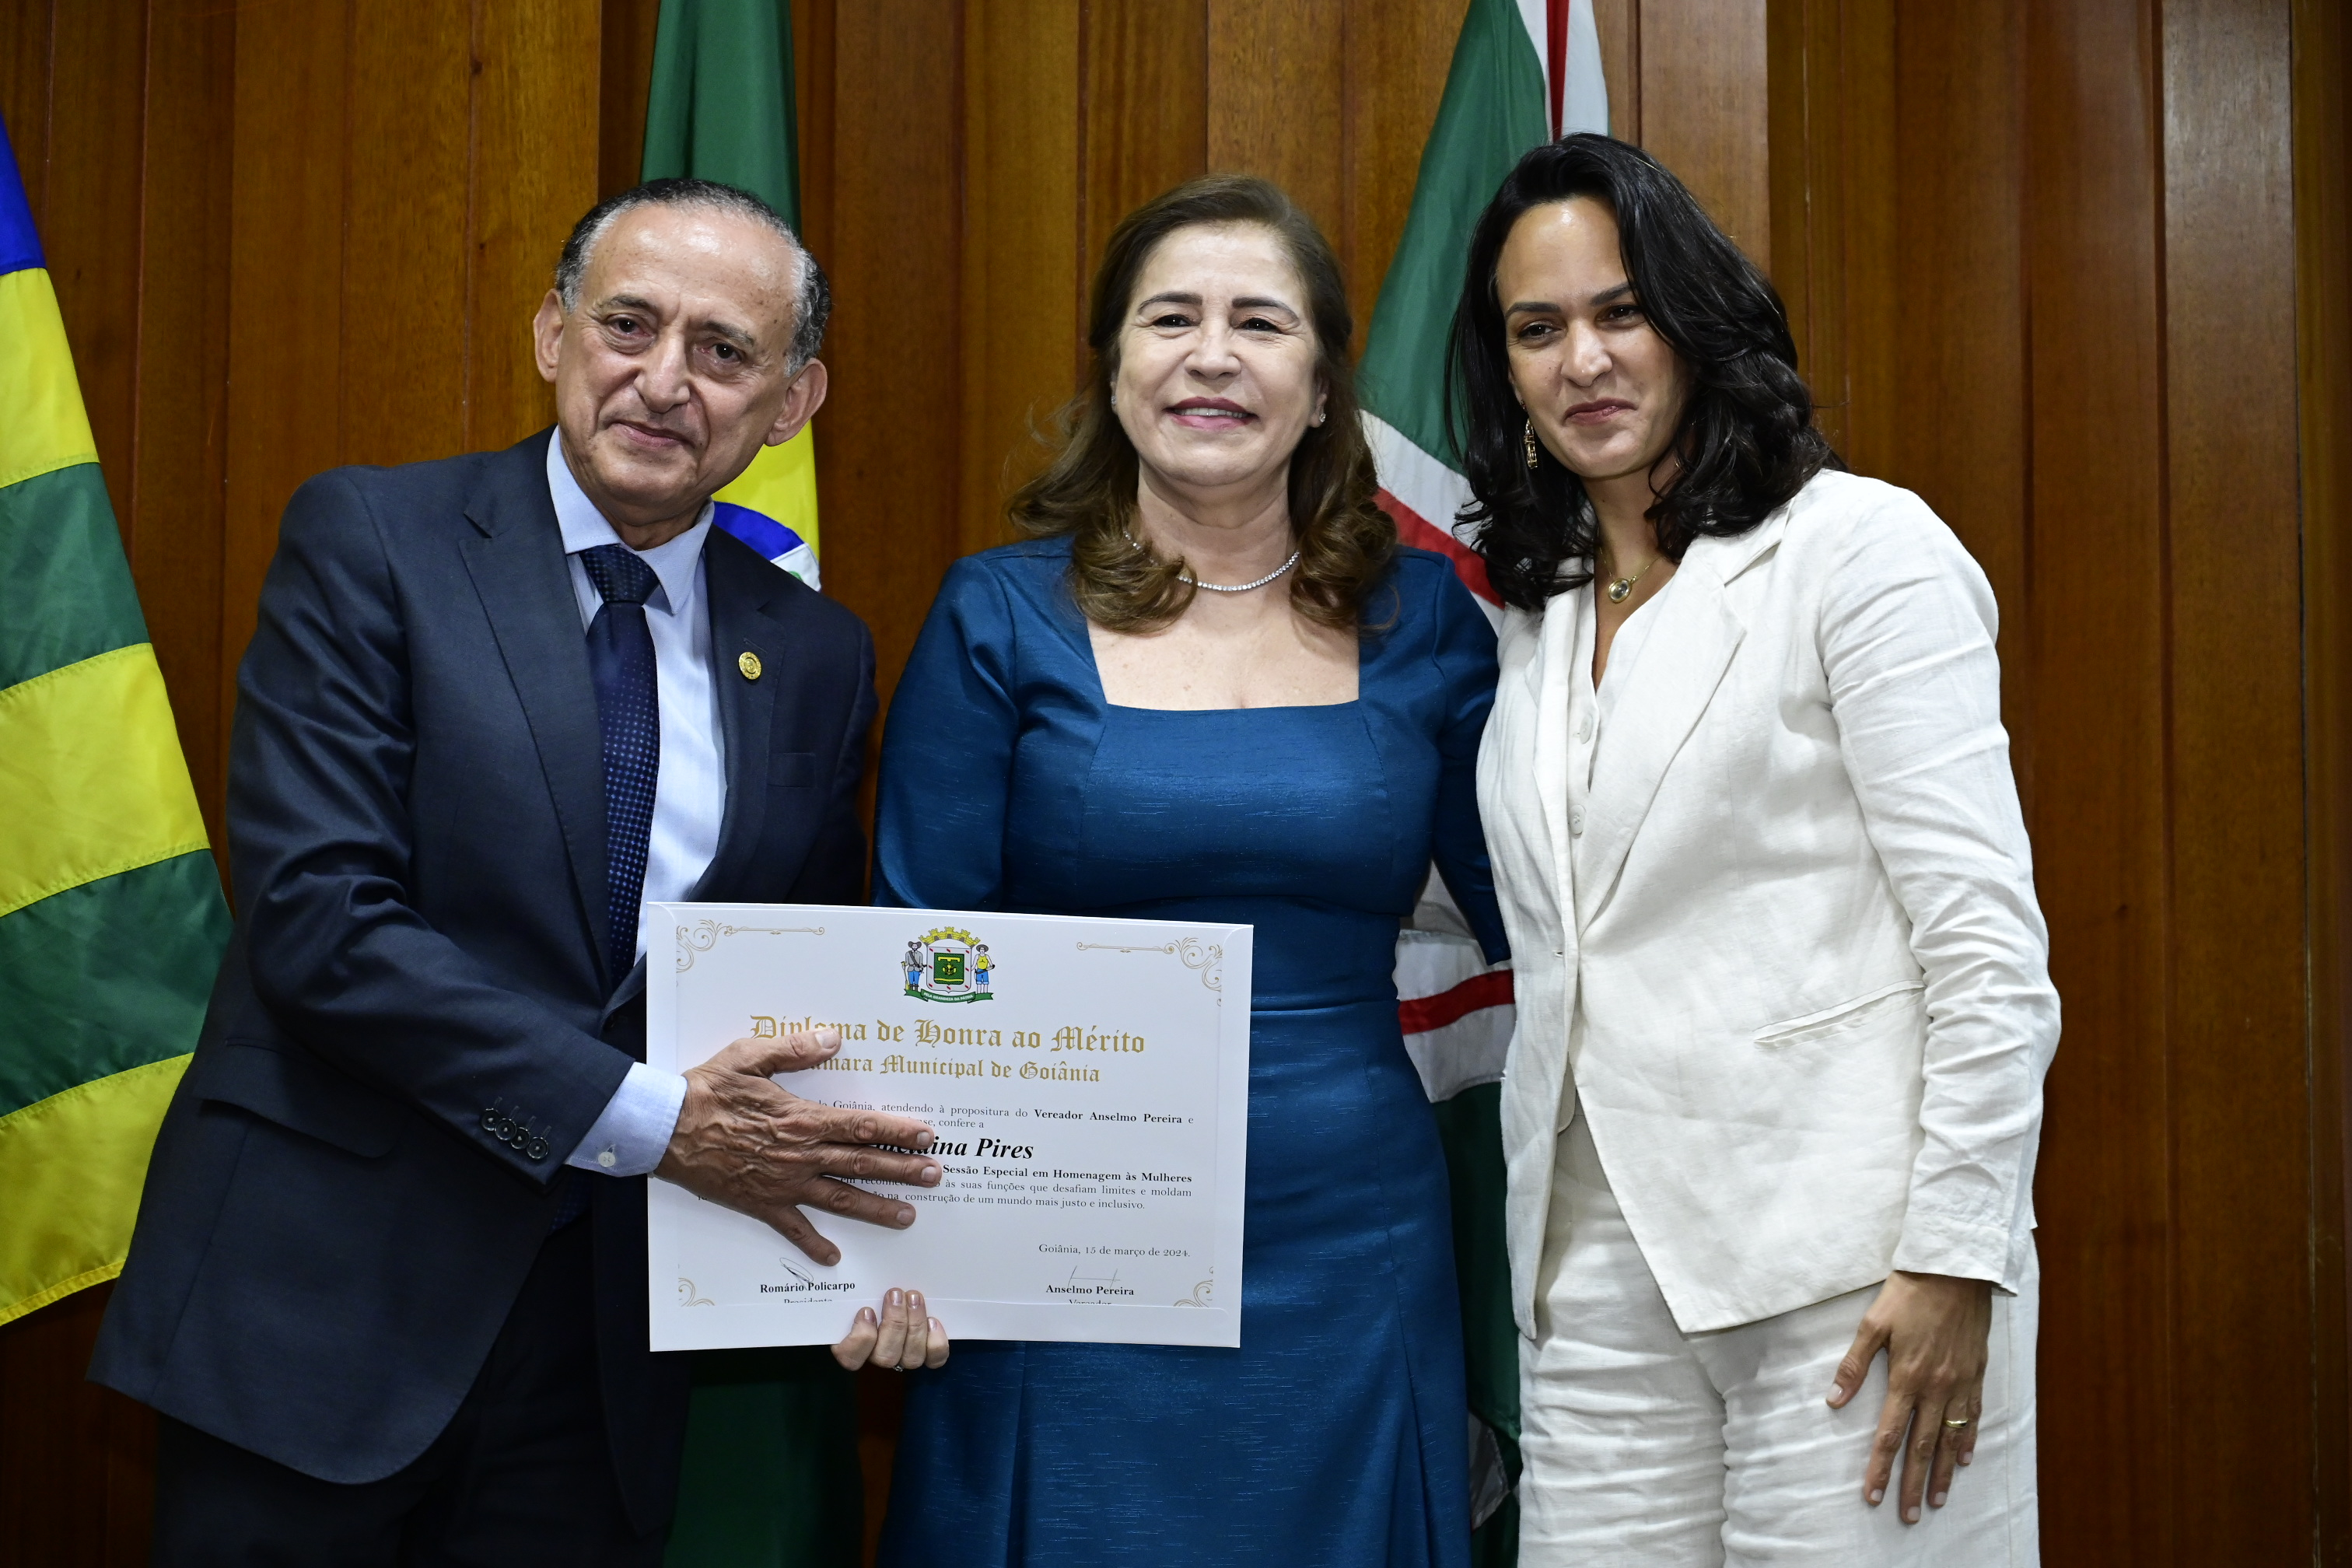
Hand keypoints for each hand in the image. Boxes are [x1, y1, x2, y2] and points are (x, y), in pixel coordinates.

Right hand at [655, 1029, 939, 1264]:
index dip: (898, 1131)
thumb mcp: (750, 1056)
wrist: (665, 1129)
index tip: (926, 1136)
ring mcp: (783, 1184)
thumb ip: (795, 1049)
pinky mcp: (761, 1204)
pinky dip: (814, 1244)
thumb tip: (833, 1039)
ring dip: (876, 1208)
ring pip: (840, 1199)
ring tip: (907, 1216)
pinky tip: (833, 1257)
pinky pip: (793, 1228)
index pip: (861, 1126)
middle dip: (902, 1170)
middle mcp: (800, 1156)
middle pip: (862, 1164)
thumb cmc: (707, 1090)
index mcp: (801, 1120)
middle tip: (934, 1176)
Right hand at [833, 1287, 949, 1371]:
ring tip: (914, 1298)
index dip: (860, 1339)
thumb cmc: (869, 1285)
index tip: (866, 1310)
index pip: (850, 1357)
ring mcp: (903, 1356)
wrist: (898, 1289)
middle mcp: (878, 1354)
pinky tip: (933, 1320)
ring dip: (914, 1326)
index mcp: (852, 1343)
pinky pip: (934, 1359)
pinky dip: (935, 1342)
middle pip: (885, 1356)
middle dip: (894, 1324)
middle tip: (896, 1294)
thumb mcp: (854, 1282)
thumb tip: (836, 1259)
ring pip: (910, 1358)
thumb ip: (845, 1279)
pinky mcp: (926, 1352)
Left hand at [1827, 1270, 1992, 1522]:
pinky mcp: (1976, 1375)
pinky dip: (1968, 1442)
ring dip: (1942, 1473)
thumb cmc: (1909, 1294)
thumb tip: (1834, 1401)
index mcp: (1907, 1377)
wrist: (1954, 1270)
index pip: (1891, 1434)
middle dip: (1913, 1484)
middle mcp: (1936, 1388)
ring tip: (1935, 1500)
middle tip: (1908, 1515)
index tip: (1873, 1495)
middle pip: (1922, 1447)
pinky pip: (1973, 1418)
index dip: (1880, 1467)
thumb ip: (1854, 1366)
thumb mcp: (1872, 1325)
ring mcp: (1960, 1384)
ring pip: (1950, 1439)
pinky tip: (1963, 1461)